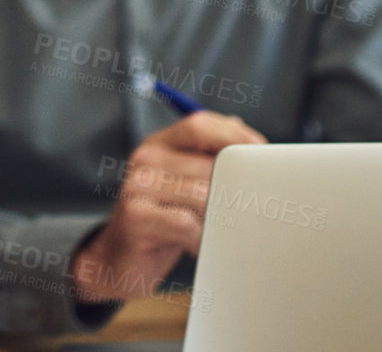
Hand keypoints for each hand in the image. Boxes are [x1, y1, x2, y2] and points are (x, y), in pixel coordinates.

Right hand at [71, 111, 265, 303]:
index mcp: (159, 143)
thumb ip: (210, 160)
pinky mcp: (136, 216)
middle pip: (209, 163)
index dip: (235, 137)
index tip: (261, 156)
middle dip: (237, 188)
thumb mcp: (184, 184)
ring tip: (218, 231)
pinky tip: (196, 246)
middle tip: (250, 209)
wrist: (119, 257)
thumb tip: (253, 146)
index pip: (200, 124)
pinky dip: (200, 238)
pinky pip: (186, 223)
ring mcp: (137, 186)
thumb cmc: (164, 220)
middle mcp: (145, 158)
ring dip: (219, 217)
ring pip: (202, 194)